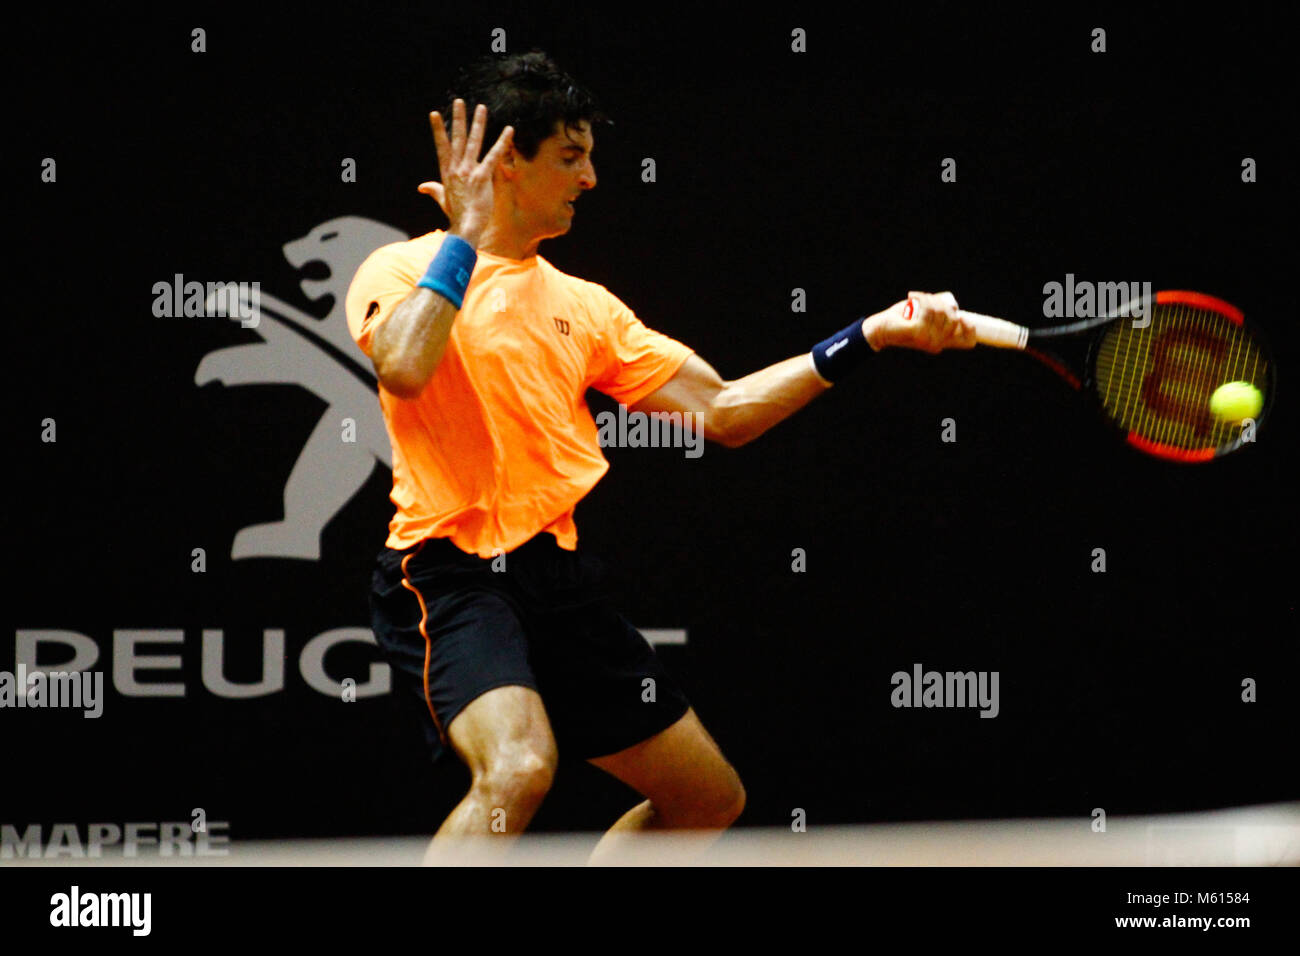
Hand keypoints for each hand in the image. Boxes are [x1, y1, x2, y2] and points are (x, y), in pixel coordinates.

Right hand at [416, 99, 513, 244]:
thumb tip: (421, 187)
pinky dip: (502, 142)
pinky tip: (509, 129)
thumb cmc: (456, 215)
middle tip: (458, 102)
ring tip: (481, 107)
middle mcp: (457, 169)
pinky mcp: (483, 177)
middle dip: (458, 119)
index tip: (434, 113)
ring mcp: (469, 171)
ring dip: (478, 124)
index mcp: (448, 172)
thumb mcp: (442, 199)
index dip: (438, 130)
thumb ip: (433, 190)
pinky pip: (494, 155)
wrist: (466, 227)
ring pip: (474, 142)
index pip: (442, 146)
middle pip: (457, 139)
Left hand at [863, 290, 975, 352]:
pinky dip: (920, 298)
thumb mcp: (927, 314)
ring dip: (929, 299)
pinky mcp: (918, 333)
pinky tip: (912, 296)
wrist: (880, 328)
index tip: (960, 315)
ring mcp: (929, 341)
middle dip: (942, 303)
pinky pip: (929, 310)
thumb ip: (942, 311)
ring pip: (941, 311)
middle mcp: (938, 344)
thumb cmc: (903, 319)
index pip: (968, 341)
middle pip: (955, 318)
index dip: (970, 327)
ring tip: (916, 298)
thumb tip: (954, 307)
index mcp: (942, 342)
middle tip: (926, 299)